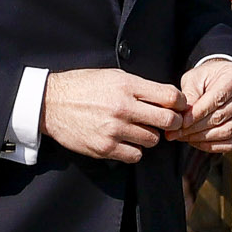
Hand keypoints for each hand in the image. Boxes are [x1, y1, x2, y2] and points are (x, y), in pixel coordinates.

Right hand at [40, 69, 188, 163]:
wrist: (51, 103)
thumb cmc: (82, 86)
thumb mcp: (112, 76)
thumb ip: (139, 87)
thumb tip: (167, 97)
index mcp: (127, 86)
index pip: (170, 96)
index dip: (180, 102)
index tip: (179, 106)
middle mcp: (123, 107)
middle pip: (167, 120)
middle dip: (171, 122)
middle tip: (165, 121)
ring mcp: (114, 129)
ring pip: (152, 139)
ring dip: (149, 136)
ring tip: (136, 129)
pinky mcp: (105, 147)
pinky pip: (135, 155)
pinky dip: (134, 150)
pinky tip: (125, 141)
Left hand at [174, 60, 231, 151]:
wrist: (224, 81)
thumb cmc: (208, 78)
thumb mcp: (196, 78)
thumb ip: (190, 94)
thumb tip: (183, 116)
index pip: (217, 99)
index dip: (197, 113)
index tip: (181, 122)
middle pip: (221, 117)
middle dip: (196, 128)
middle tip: (178, 133)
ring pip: (226, 132)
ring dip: (203, 138)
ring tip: (185, 137)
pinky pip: (231, 143)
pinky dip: (212, 146)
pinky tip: (197, 142)